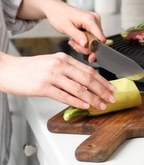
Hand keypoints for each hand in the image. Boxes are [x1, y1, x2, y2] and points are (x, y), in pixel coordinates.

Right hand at [0, 52, 114, 109]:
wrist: (8, 69)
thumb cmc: (30, 68)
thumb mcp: (52, 62)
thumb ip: (68, 69)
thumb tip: (85, 81)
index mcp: (64, 58)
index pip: (89, 70)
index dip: (102, 80)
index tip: (111, 88)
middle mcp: (60, 65)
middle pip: (88, 78)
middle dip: (102, 90)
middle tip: (111, 98)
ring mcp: (52, 76)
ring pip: (79, 88)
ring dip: (93, 98)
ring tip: (101, 105)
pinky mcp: (43, 87)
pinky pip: (64, 96)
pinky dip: (77, 102)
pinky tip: (85, 106)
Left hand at [17, 0, 105, 62]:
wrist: (55, 9)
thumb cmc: (58, 15)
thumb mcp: (66, 27)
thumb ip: (77, 36)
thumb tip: (86, 45)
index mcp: (90, 19)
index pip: (100, 37)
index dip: (95, 48)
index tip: (89, 56)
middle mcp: (95, 19)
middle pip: (97, 40)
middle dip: (86, 47)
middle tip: (73, 44)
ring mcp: (94, 21)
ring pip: (94, 40)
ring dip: (84, 44)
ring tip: (73, 40)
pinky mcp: (92, 23)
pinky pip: (92, 36)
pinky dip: (84, 40)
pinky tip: (76, 38)